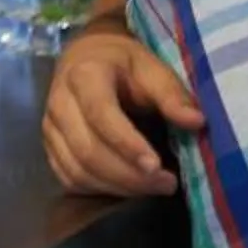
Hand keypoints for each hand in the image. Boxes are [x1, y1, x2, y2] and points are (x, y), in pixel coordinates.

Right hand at [42, 29, 204, 197]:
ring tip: (152, 188)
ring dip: (117, 187)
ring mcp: (49, 127)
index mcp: (84, 76)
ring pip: (77, 170)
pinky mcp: (49, 146)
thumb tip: (197, 122)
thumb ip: (172, 95)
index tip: (157, 166)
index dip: (127, 144)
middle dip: (129, 175)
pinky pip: (69, 179)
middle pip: (87, 150)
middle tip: (167, 184)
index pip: (101, 115)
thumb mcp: (151, 68)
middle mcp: (59, 103)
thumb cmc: (124, 64)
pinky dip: (98, 190)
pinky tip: (126, 187)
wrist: (86, 57)